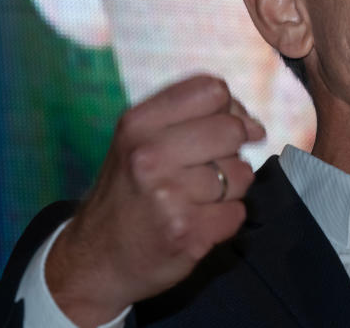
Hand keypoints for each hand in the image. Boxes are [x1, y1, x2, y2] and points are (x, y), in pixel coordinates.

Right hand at [45, 75, 264, 327]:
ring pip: (241, 174)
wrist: (96, 259)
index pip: (212, 91)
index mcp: (138, 123)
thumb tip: (254, 126)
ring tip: (197, 199)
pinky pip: (238, 212)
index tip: (223, 130)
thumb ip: (192, 117)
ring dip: (230, 189)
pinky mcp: (186, 232)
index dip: (229, 109)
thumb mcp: (140, 139)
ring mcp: (168, 195)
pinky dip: (226, 219)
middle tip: (208, 170)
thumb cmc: (129, 192)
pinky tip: (198, 221)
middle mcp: (150, 155)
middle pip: (232, 130)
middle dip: (232, 150)